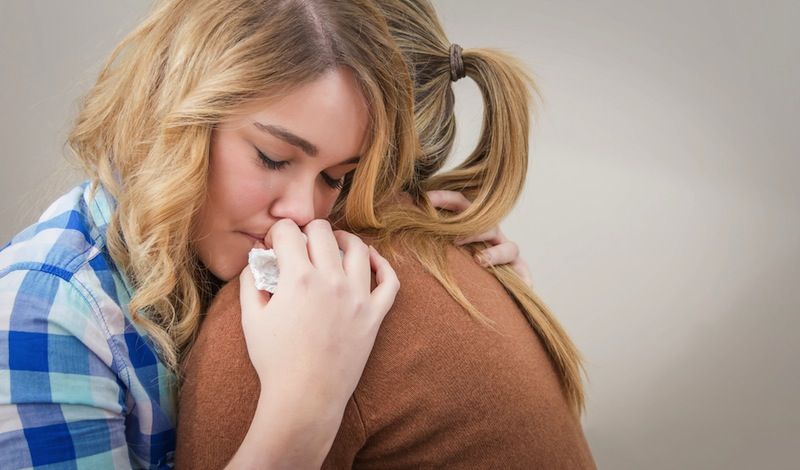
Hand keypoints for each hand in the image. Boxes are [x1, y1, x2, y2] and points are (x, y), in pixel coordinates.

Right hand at [238, 218, 398, 419]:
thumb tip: (256, 260)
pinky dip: (382, 264)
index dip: (277, 232)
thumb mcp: (251, 318)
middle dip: (307, 231)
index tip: (275, 244)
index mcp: (298, 278)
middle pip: (323, 232)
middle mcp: (331, 280)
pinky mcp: (375, 315)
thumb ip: (251, 282)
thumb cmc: (274, 361)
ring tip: (333, 244)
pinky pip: (389, 281)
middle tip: (301, 244)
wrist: (305, 397)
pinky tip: (370, 260)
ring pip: (359, 248)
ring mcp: (358, 297)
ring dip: (343, 239)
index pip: (288, 231)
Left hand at [427, 189, 532, 287]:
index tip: (424, 199)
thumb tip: (395, 211)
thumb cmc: (453, 266)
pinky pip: (525, 273)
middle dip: (472, 230)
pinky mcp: (519, 272)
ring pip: (509, 246)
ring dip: (494, 253)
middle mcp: (491, 235)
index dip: (444, 199)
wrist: (480, 291)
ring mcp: (506, 253)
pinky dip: (525, 280)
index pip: (460, 204)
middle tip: (454, 240)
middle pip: (487, 224)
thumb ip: (422, 232)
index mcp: (470, 223)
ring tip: (479, 262)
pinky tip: (523, 287)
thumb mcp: (437, 246)